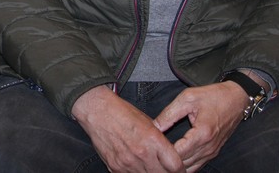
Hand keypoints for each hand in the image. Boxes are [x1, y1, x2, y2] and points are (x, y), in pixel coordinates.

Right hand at [71, 85, 185, 172]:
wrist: (97, 111)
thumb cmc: (122, 112)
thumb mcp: (148, 122)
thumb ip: (159, 141)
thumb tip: (169, 154)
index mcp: (153, 140)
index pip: (176, 166)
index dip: (181, 170)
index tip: (179, 169)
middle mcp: (142, 154)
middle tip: (167, 169)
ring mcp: (128, 163)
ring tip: (151, 166)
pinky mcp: (115, 167)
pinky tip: (137, 166)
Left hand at [153, 82, 248, 171]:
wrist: (237, 99)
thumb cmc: (213, 96)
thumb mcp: (187, 98)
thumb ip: (169, 114)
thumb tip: (154, 127)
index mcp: (202, 134)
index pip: (178, 153)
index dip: (162, 151)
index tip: (153, 143)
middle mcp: (209, 147)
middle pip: (183, 164)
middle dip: (167, 159)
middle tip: (155, 150)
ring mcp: (212, 152)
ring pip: (190, 168)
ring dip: (176, 164)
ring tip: (163, 154)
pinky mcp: (213, 152)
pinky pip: (197, 165)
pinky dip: (186, 164)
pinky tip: (175, 157)